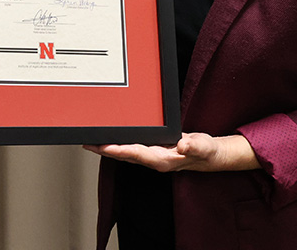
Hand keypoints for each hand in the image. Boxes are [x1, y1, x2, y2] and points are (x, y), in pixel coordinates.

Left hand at [84, 132, 257, 172]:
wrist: (210, 155)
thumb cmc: (206, 152)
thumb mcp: (203, 146)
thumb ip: (193, 145)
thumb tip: (182, 144)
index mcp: (162, 159)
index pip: (135, 154)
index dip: (118, 150)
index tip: (102, 146)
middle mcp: (153, 159)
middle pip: (124, 154)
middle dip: (105, 149)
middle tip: (86, 142)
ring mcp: (152, 155)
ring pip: (125, 151)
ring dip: (108, 147)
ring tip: (91, 140)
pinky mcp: (152, 149)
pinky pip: (131, 146)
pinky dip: (120, 142)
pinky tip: (112, 137)